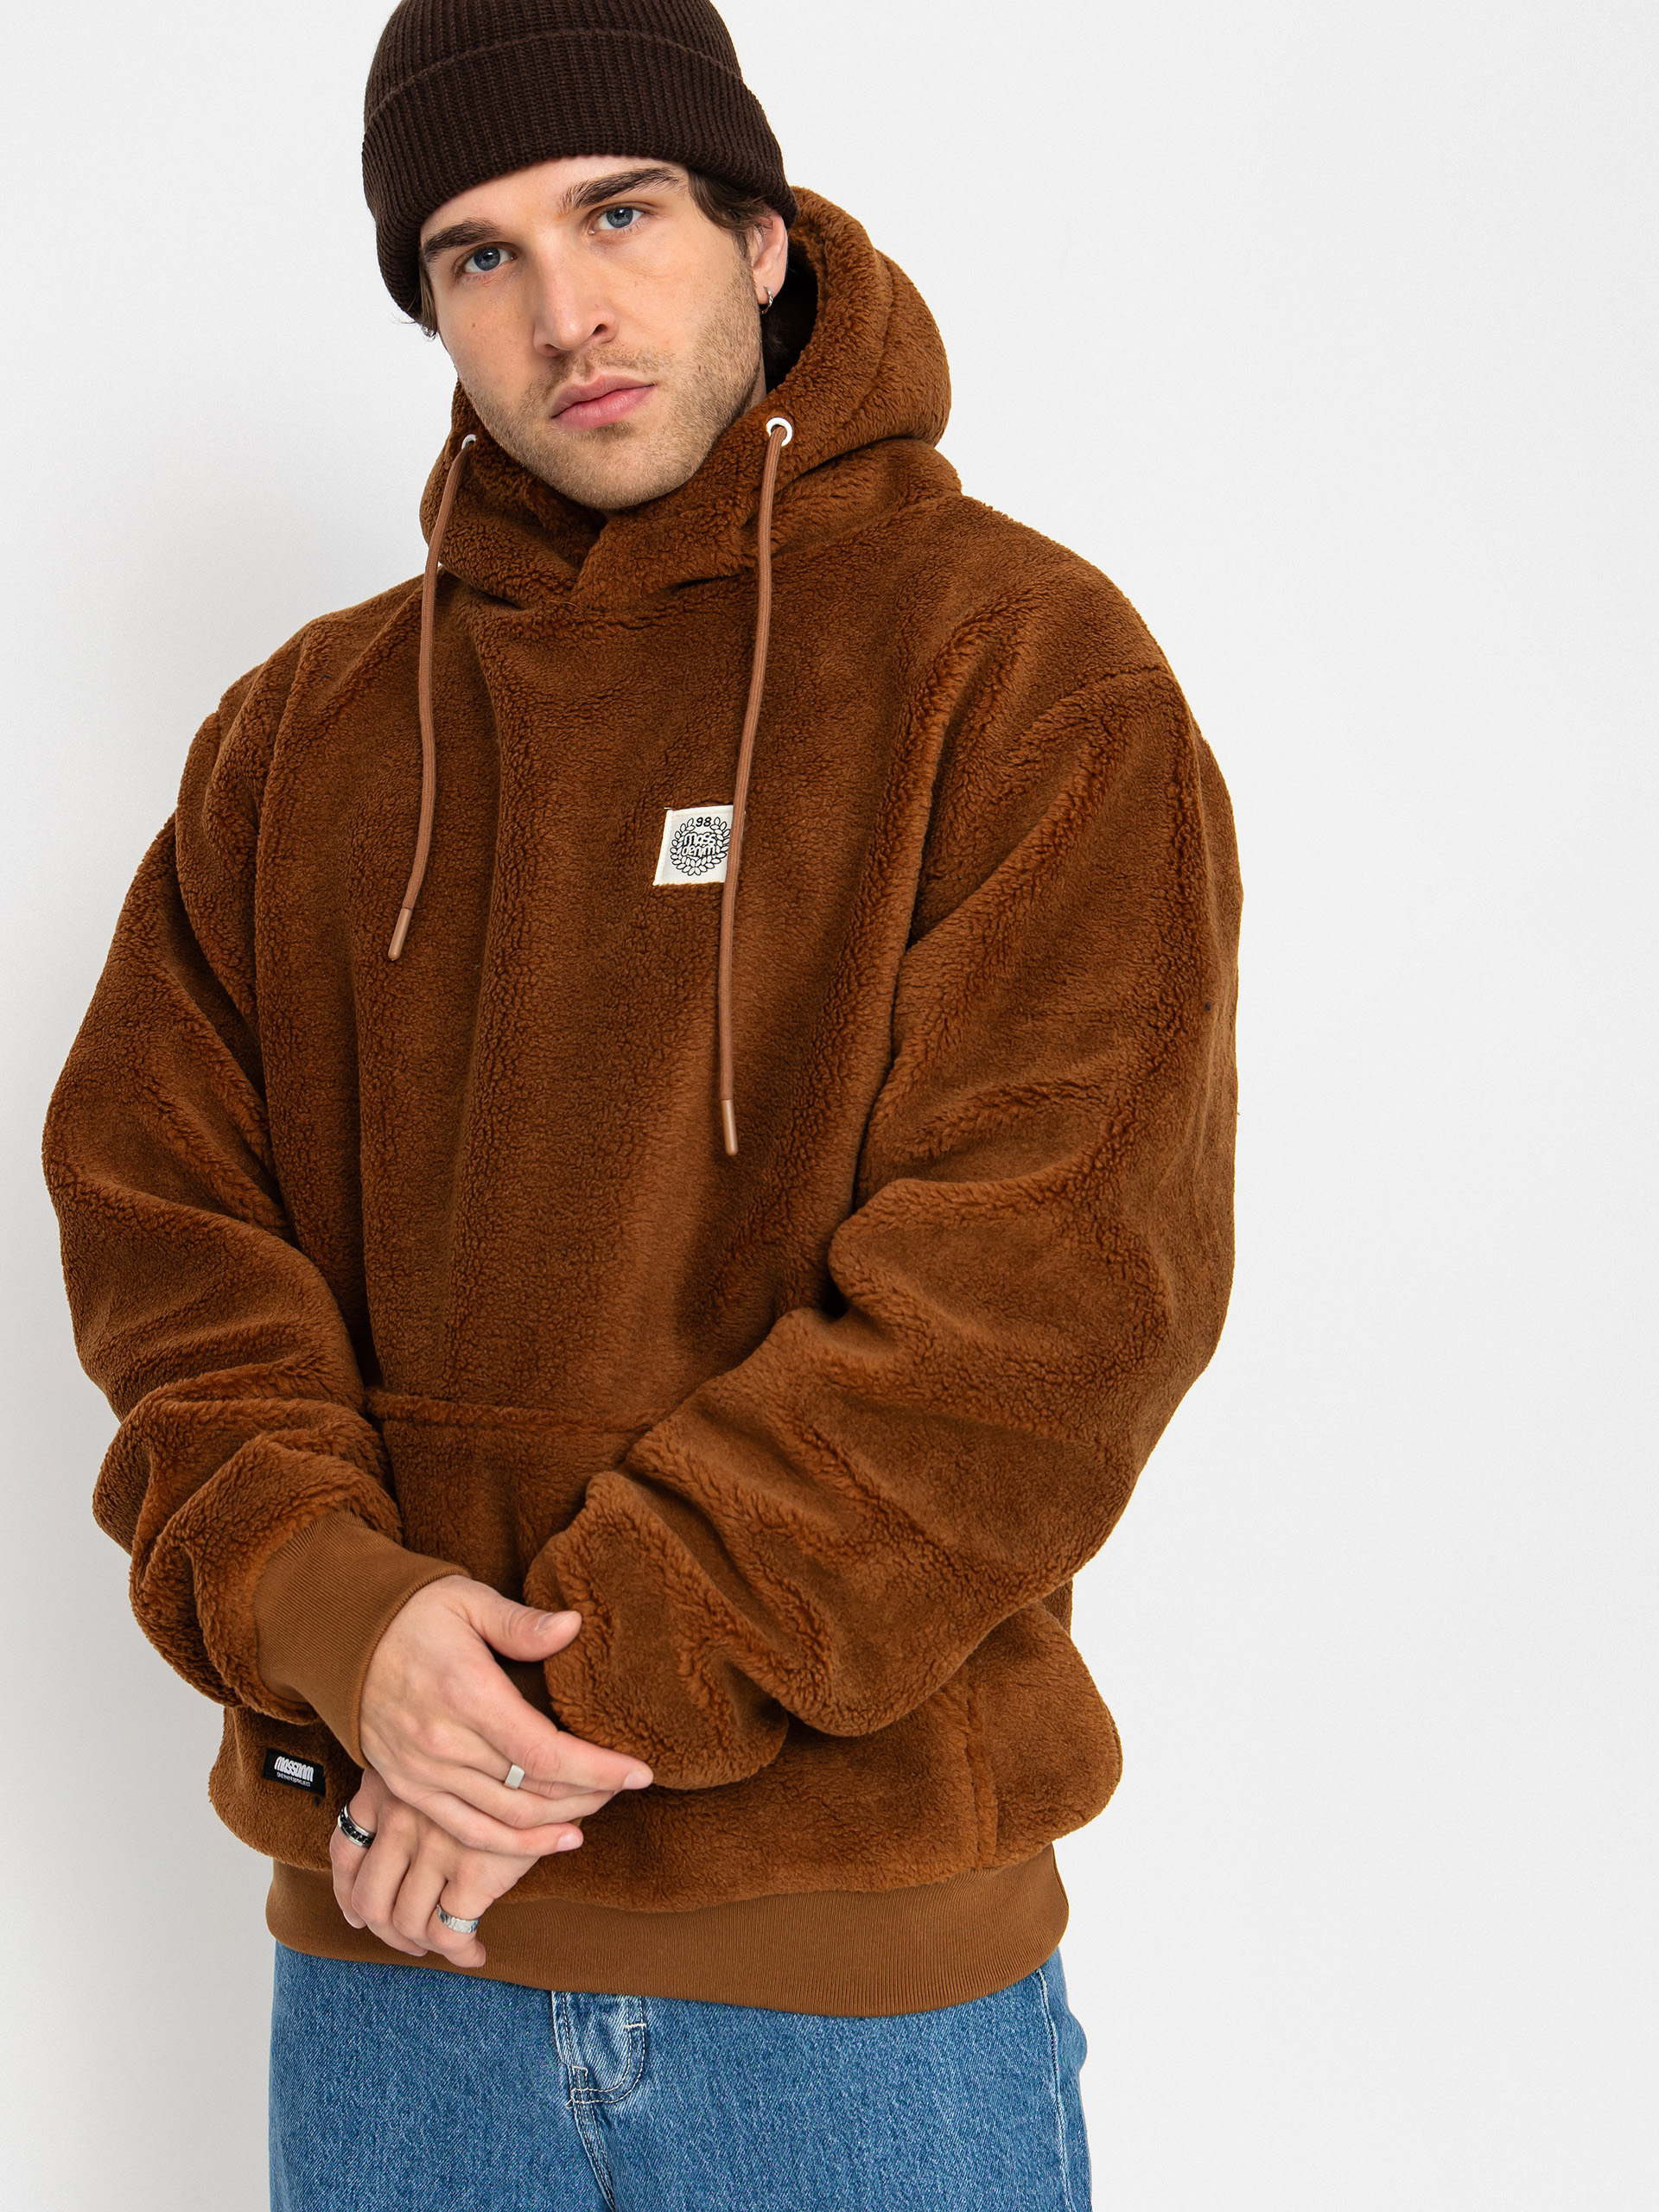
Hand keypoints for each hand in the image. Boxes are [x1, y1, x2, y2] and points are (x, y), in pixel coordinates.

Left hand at [330, 1768, 550, 1969]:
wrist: (551, 1751)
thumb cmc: (500, 1754)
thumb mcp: (439, 1758)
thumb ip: (414, 1792)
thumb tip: (392, 1845)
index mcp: (386, 1785)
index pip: (345, 1850)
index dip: (347, 1891)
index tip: (357, 1911)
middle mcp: (401, 1814)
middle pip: (370, 1898)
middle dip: (385, 1929)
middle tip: (406, 1939)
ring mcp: (435, 1844)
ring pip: (406, 1921)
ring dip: (420, 1943)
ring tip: (441, 1944)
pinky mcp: (474, 1870)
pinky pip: (449, 1932)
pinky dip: (460, 1951)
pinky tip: (474, 1951)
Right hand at [358, 1578, 651, 1853]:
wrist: (338, 1634)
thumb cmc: (413, 1611)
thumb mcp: (468, 1601)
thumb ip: (522, 1624)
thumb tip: (574, 1627)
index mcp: (466, 1694)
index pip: (546, 1753)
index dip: (599, 1770)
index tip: (640, 1772)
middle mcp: (443, 1743)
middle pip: (532, 1792)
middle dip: (590, 1796)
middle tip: (628, 1786)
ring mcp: (421, 1773)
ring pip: (503, 1820)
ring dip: (555, 1825)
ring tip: (597, 1813)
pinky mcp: (405, 1788)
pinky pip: (465, 1831)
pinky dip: (510, 1846)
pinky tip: (550, 1839)